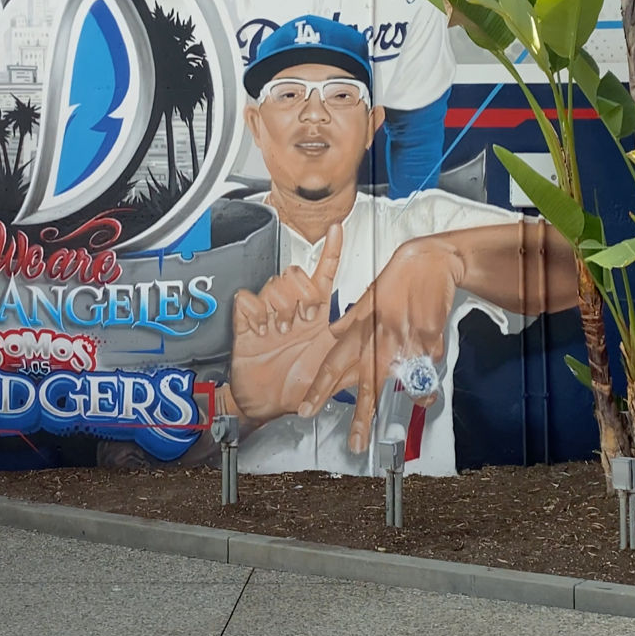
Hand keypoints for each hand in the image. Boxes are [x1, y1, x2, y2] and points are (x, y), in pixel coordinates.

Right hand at [227, 224, 344, 422]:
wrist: (267, 406)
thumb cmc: (298, 386)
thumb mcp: (334, 371)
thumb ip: (359, 358)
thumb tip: (388, 353)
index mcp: (315, 315)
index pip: (324, 274)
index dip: (330, 251)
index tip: (336, 228)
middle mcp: (292, 309)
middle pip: (296, 274)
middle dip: (303, 292)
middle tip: (304, 319)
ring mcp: (268, 314)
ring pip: (274, 284)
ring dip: (281, 306)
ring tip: (281, 329)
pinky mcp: (246, 322)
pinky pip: (248, 299)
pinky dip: (257, 312)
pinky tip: (263, 330)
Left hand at [302, 236, 463, 453]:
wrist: (430, 261)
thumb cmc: (397, 278)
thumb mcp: (365, 298)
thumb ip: (350, 322)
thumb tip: (334, 333)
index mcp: (359, 330)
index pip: (332, 365)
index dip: (318, 390)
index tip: (305, 411)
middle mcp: (378, 339)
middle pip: (366, 385)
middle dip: (360, 418)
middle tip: (355, 444)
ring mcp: (404, 340)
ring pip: (403, 382)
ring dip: (411, 397)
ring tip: (418, 406)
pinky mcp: (429, 339)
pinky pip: (428, 365)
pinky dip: (429, 372)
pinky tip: (431, 375)